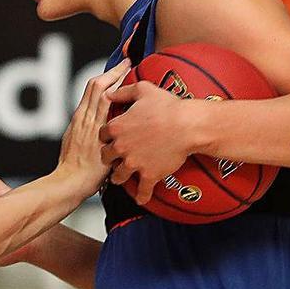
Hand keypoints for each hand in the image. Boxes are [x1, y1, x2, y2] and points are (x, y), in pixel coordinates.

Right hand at [56, 60, 130, 195]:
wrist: (71, 181)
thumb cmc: (74, 168)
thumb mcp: (76, 144)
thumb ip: (88, 133)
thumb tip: (100, 128)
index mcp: (79, 118)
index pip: (91, 89)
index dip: (105, 76)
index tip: (117, 70)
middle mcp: (84, 117)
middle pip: (97, 86)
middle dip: (113, 72)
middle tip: (127, 63)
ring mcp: (92, 125)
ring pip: (103, 93)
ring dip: (118, 80)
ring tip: (131, 71)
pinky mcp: (99, 134)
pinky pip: (109, 110)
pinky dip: (120, 100)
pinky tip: (133, 96)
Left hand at [100, 81, 195, 203]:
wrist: (187, 125)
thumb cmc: (168, 106)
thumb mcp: (143, 90)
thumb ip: (123, 91)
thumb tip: (110, 92)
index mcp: (117, 127)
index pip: (102, 135)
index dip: (106, 136)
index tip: (110, 137)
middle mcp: (121, 147)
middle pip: (106, 156)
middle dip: (109, 157)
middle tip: (113, 158)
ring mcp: (134, 163)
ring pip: (119, 176)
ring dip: (119, 177)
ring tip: (121, 178)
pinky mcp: (149, 175)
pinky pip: (142, 190)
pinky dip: (141, 196)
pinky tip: (140, 199)